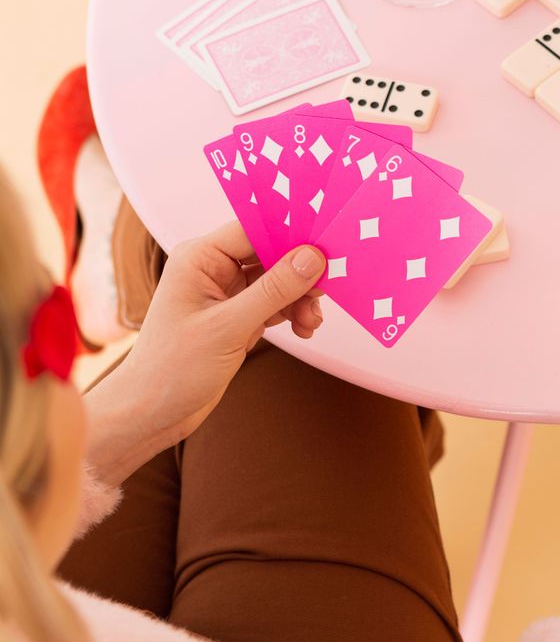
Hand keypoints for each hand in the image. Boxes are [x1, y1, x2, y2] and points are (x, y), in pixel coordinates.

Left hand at [117, 222, 325, 448]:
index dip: (290, 234)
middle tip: (325, 291)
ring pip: (277, 279)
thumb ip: (273, 290)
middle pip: (270, 252)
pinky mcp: (236, 316)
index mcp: (200, 258)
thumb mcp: (228, 327)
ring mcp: (226, 293)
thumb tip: (312, 258)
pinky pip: (274, 302)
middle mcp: (213, 268)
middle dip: (300, 272)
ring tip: (311, 321)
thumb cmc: (173, 368)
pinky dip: (292, 312)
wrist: (152, 412)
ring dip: (300, 297)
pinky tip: (303, 328)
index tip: (325, 247)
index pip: (253, 229)